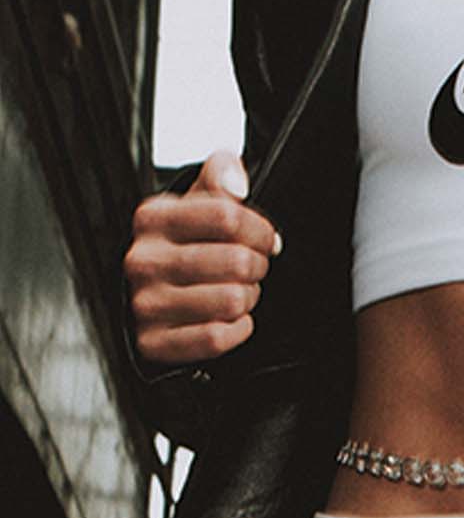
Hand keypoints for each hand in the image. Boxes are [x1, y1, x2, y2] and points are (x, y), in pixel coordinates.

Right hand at [124, 151, 281, 363]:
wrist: (147, 295)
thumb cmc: (180, 247)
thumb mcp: (195, 203)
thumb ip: (219, 175)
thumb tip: (236, 183)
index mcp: (154, 219)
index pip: (227, 215)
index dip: (260, 229)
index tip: (266, 238)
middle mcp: (143, 260)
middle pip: (236, 260)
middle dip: (258, 265)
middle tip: (253, 267)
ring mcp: (144, 303)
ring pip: (230, 301)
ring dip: (248, 298)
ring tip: (239, 291)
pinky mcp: (151, 342)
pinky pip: (215, 338)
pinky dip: (236, 330)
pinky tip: (230, 319)